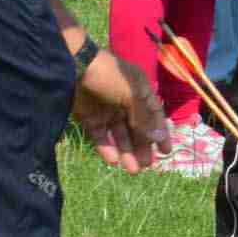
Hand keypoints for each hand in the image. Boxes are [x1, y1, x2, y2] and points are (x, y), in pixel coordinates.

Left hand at [73, 50, 170, 170]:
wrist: (72, 66)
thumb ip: (143, 118)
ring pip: (120, 136)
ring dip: (126, 152)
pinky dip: (107, 148)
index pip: (154, 116)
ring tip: (132, 170)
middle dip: (143, 147)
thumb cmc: (107, 75)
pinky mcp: (90, 118)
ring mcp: (107, 111)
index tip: (166, 152)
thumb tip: (158, 138)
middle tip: (147, 166)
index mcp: (140, 92)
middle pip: (137, 129)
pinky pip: (101, 137)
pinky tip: (113, 161)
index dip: (160, 134)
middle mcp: (126, 103)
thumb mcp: (131, 95)